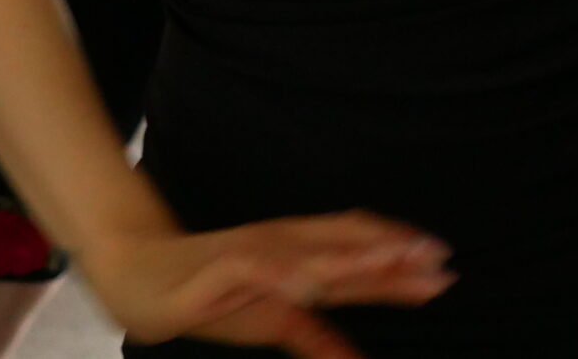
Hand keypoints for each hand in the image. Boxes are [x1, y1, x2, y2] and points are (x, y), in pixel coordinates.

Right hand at [91, 213, 455, 358]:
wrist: (134, 273)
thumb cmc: (210, 294)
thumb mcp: (269, 320)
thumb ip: (316, 334)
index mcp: (293, 254)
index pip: (354, 244)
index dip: (398, 249)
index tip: (443, 259)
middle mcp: (278, 247)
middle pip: (342, 246)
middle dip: (391, 253)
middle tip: (438, 259)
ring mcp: (249, 256)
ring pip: (306, 252)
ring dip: (348, 257)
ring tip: (388, 261)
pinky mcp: (216, 272)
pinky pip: (254, 270)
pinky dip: (282, 274)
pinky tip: (306, 284)